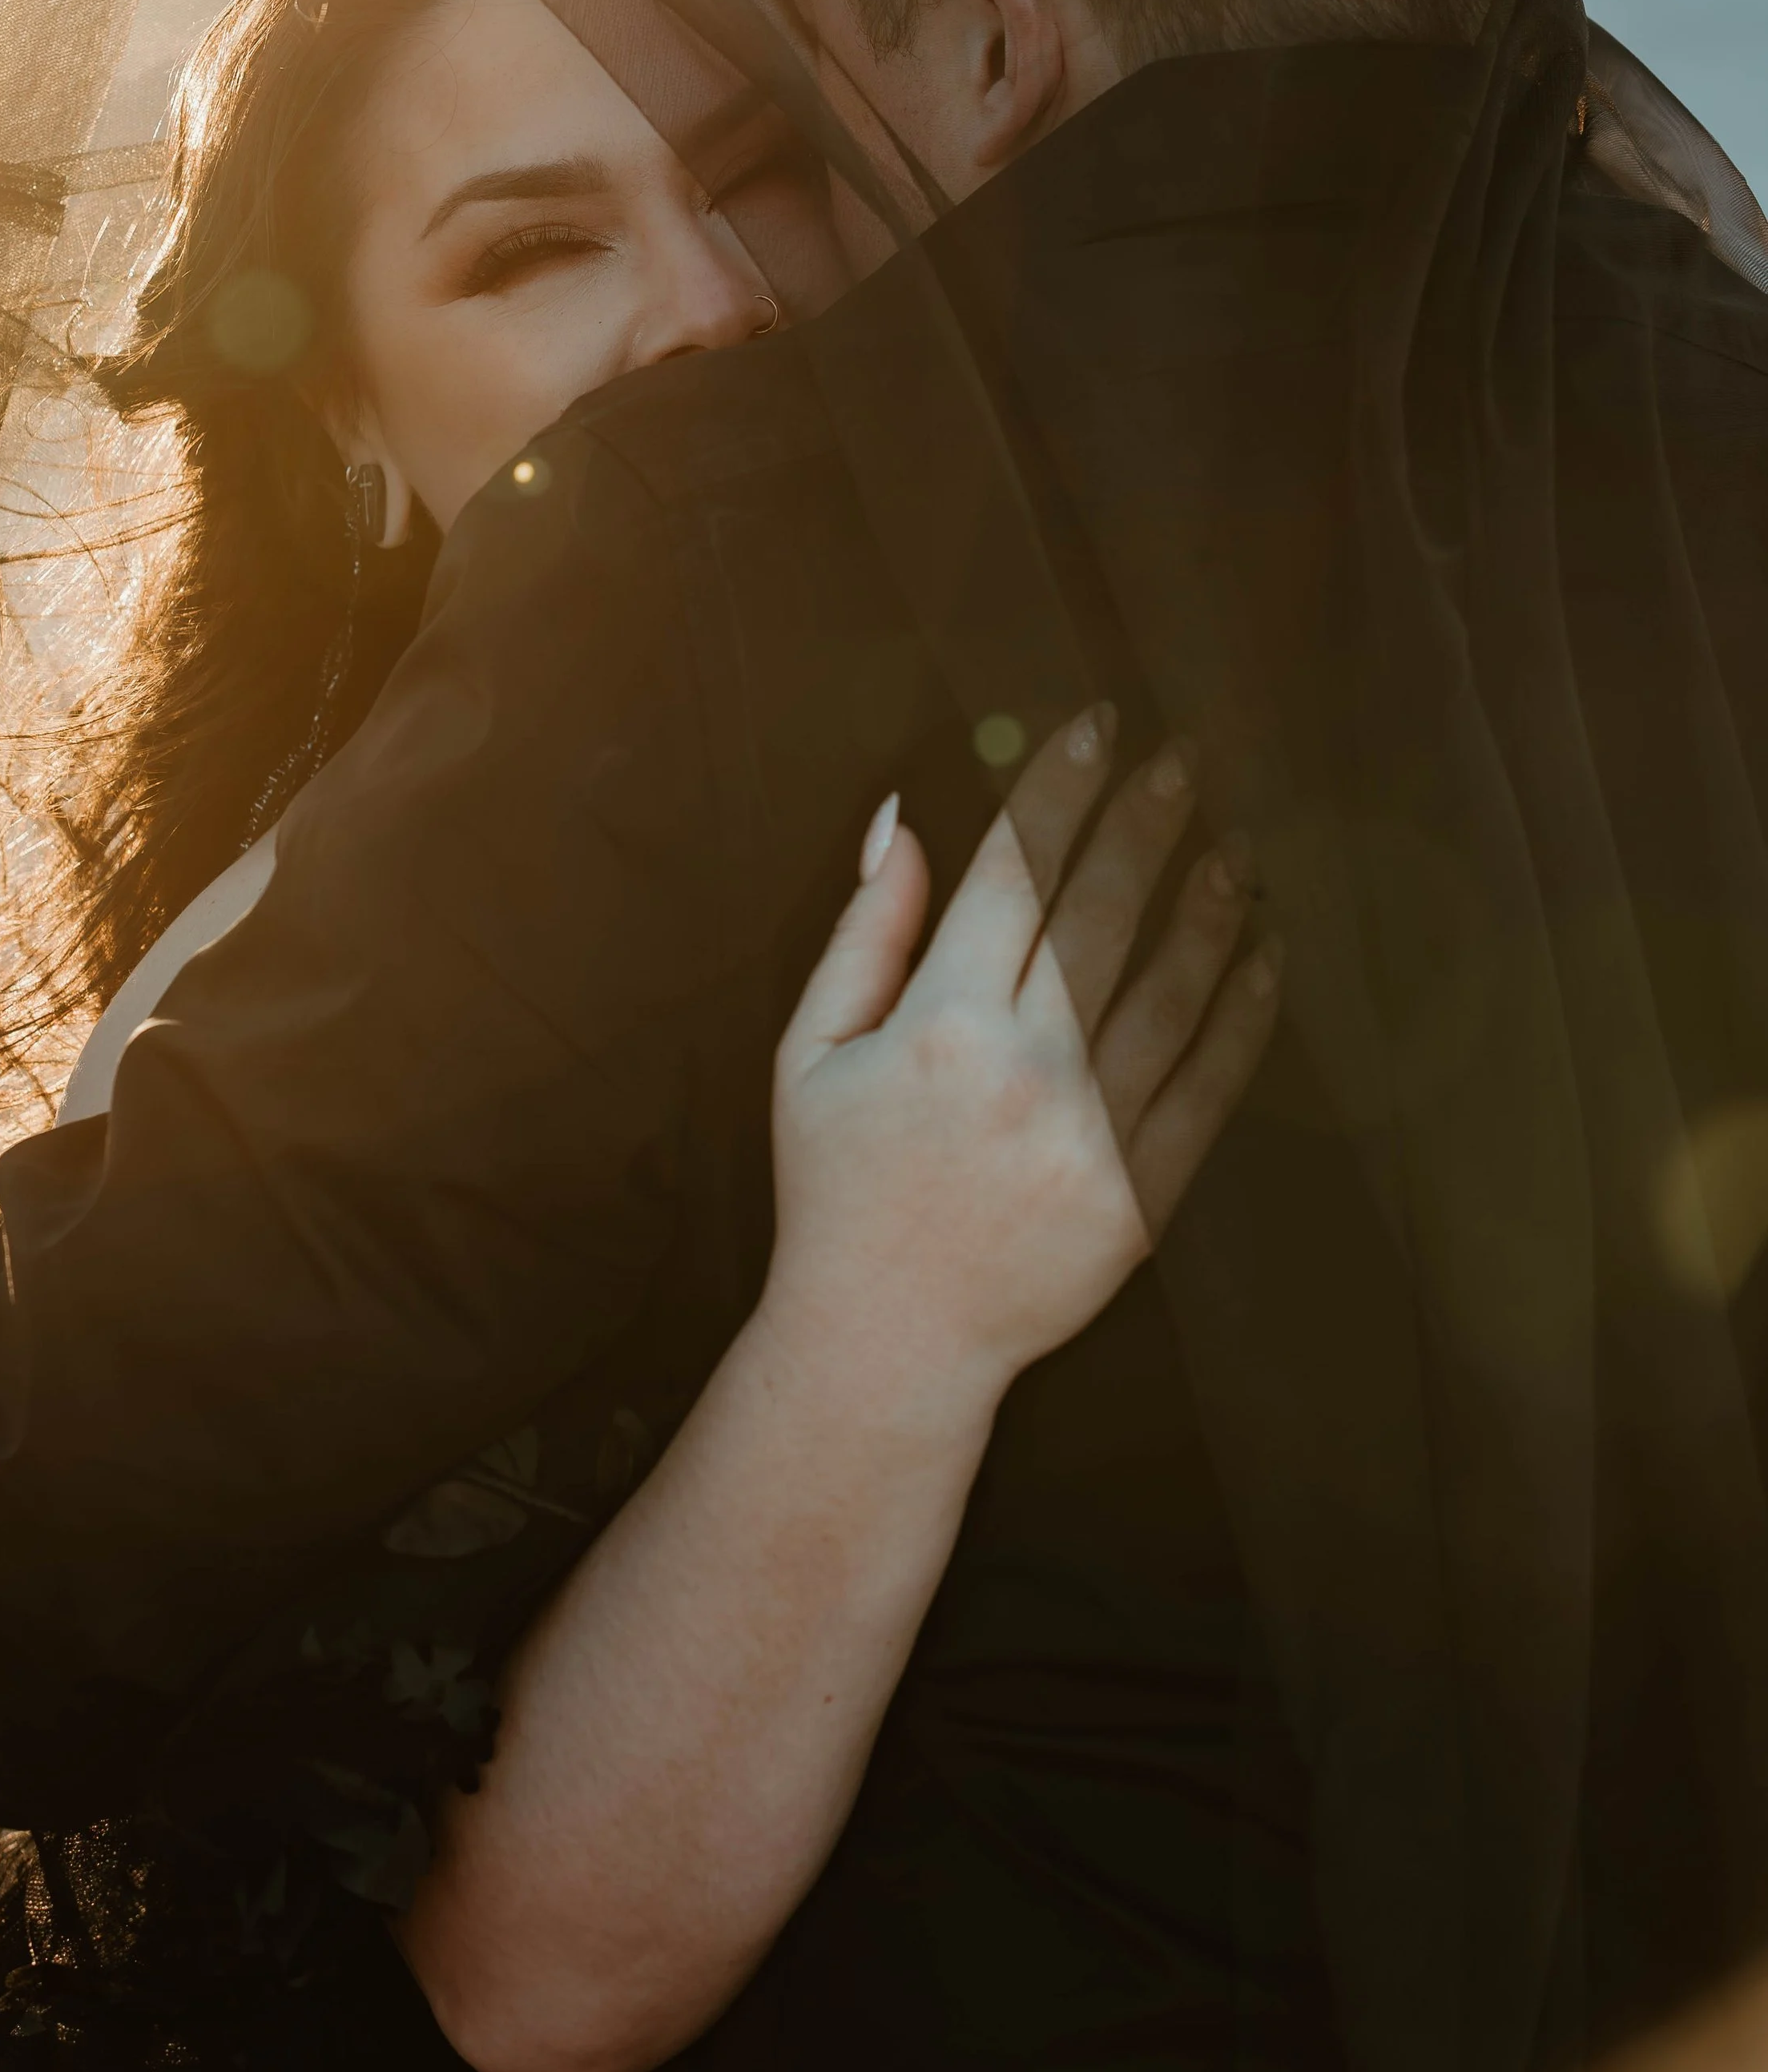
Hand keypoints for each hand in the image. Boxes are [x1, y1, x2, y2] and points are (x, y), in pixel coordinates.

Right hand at [763, 707, 1279, 1413]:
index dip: (1061, 789)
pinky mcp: (1141, 1195)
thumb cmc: (837, 1187)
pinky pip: (1210, 1085)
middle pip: (1103, 912)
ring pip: (1172, 990)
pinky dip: (1244, 1014)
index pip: (1015, 872)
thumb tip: (902, 820)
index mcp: (935, 1025)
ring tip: (1236, 848)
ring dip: (1211, 906)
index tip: (1098, 728)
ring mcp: (1090, 1135)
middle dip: (1149, 822)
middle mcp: (1021, 1071)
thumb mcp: (810, 1052)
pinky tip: (1263, 957)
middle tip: (1185, 761)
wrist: (886, 1342)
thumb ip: (864, 932)